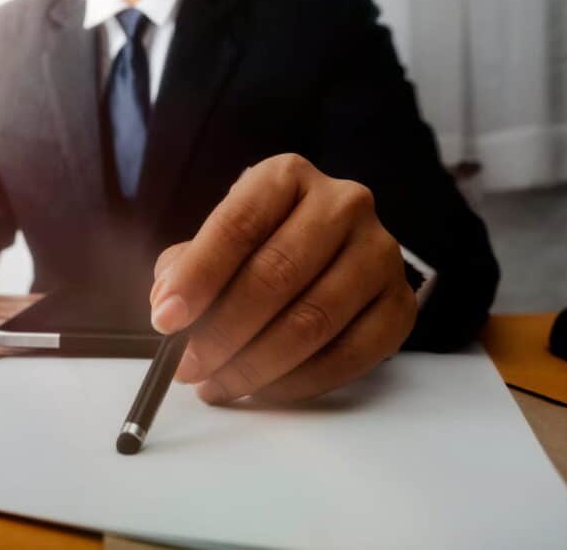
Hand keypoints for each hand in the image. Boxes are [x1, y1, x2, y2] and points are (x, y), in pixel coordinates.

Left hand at [149, 154, 416, 403]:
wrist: (331, 252)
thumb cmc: (260, 245)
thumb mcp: (219, 240)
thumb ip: (186, 266)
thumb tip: (169, 307)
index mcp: (286, 177)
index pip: (237, 224)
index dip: (198, 276)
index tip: (166, 320)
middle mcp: (343, 204)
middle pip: (276, 275)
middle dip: (222, 332)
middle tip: (188, 367)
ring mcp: (379, 253)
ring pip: (312, 321)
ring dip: (254, 365)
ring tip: (216, 385)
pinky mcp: (400, 304)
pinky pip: (349, 356)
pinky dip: (297, 383)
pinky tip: (262, 390)